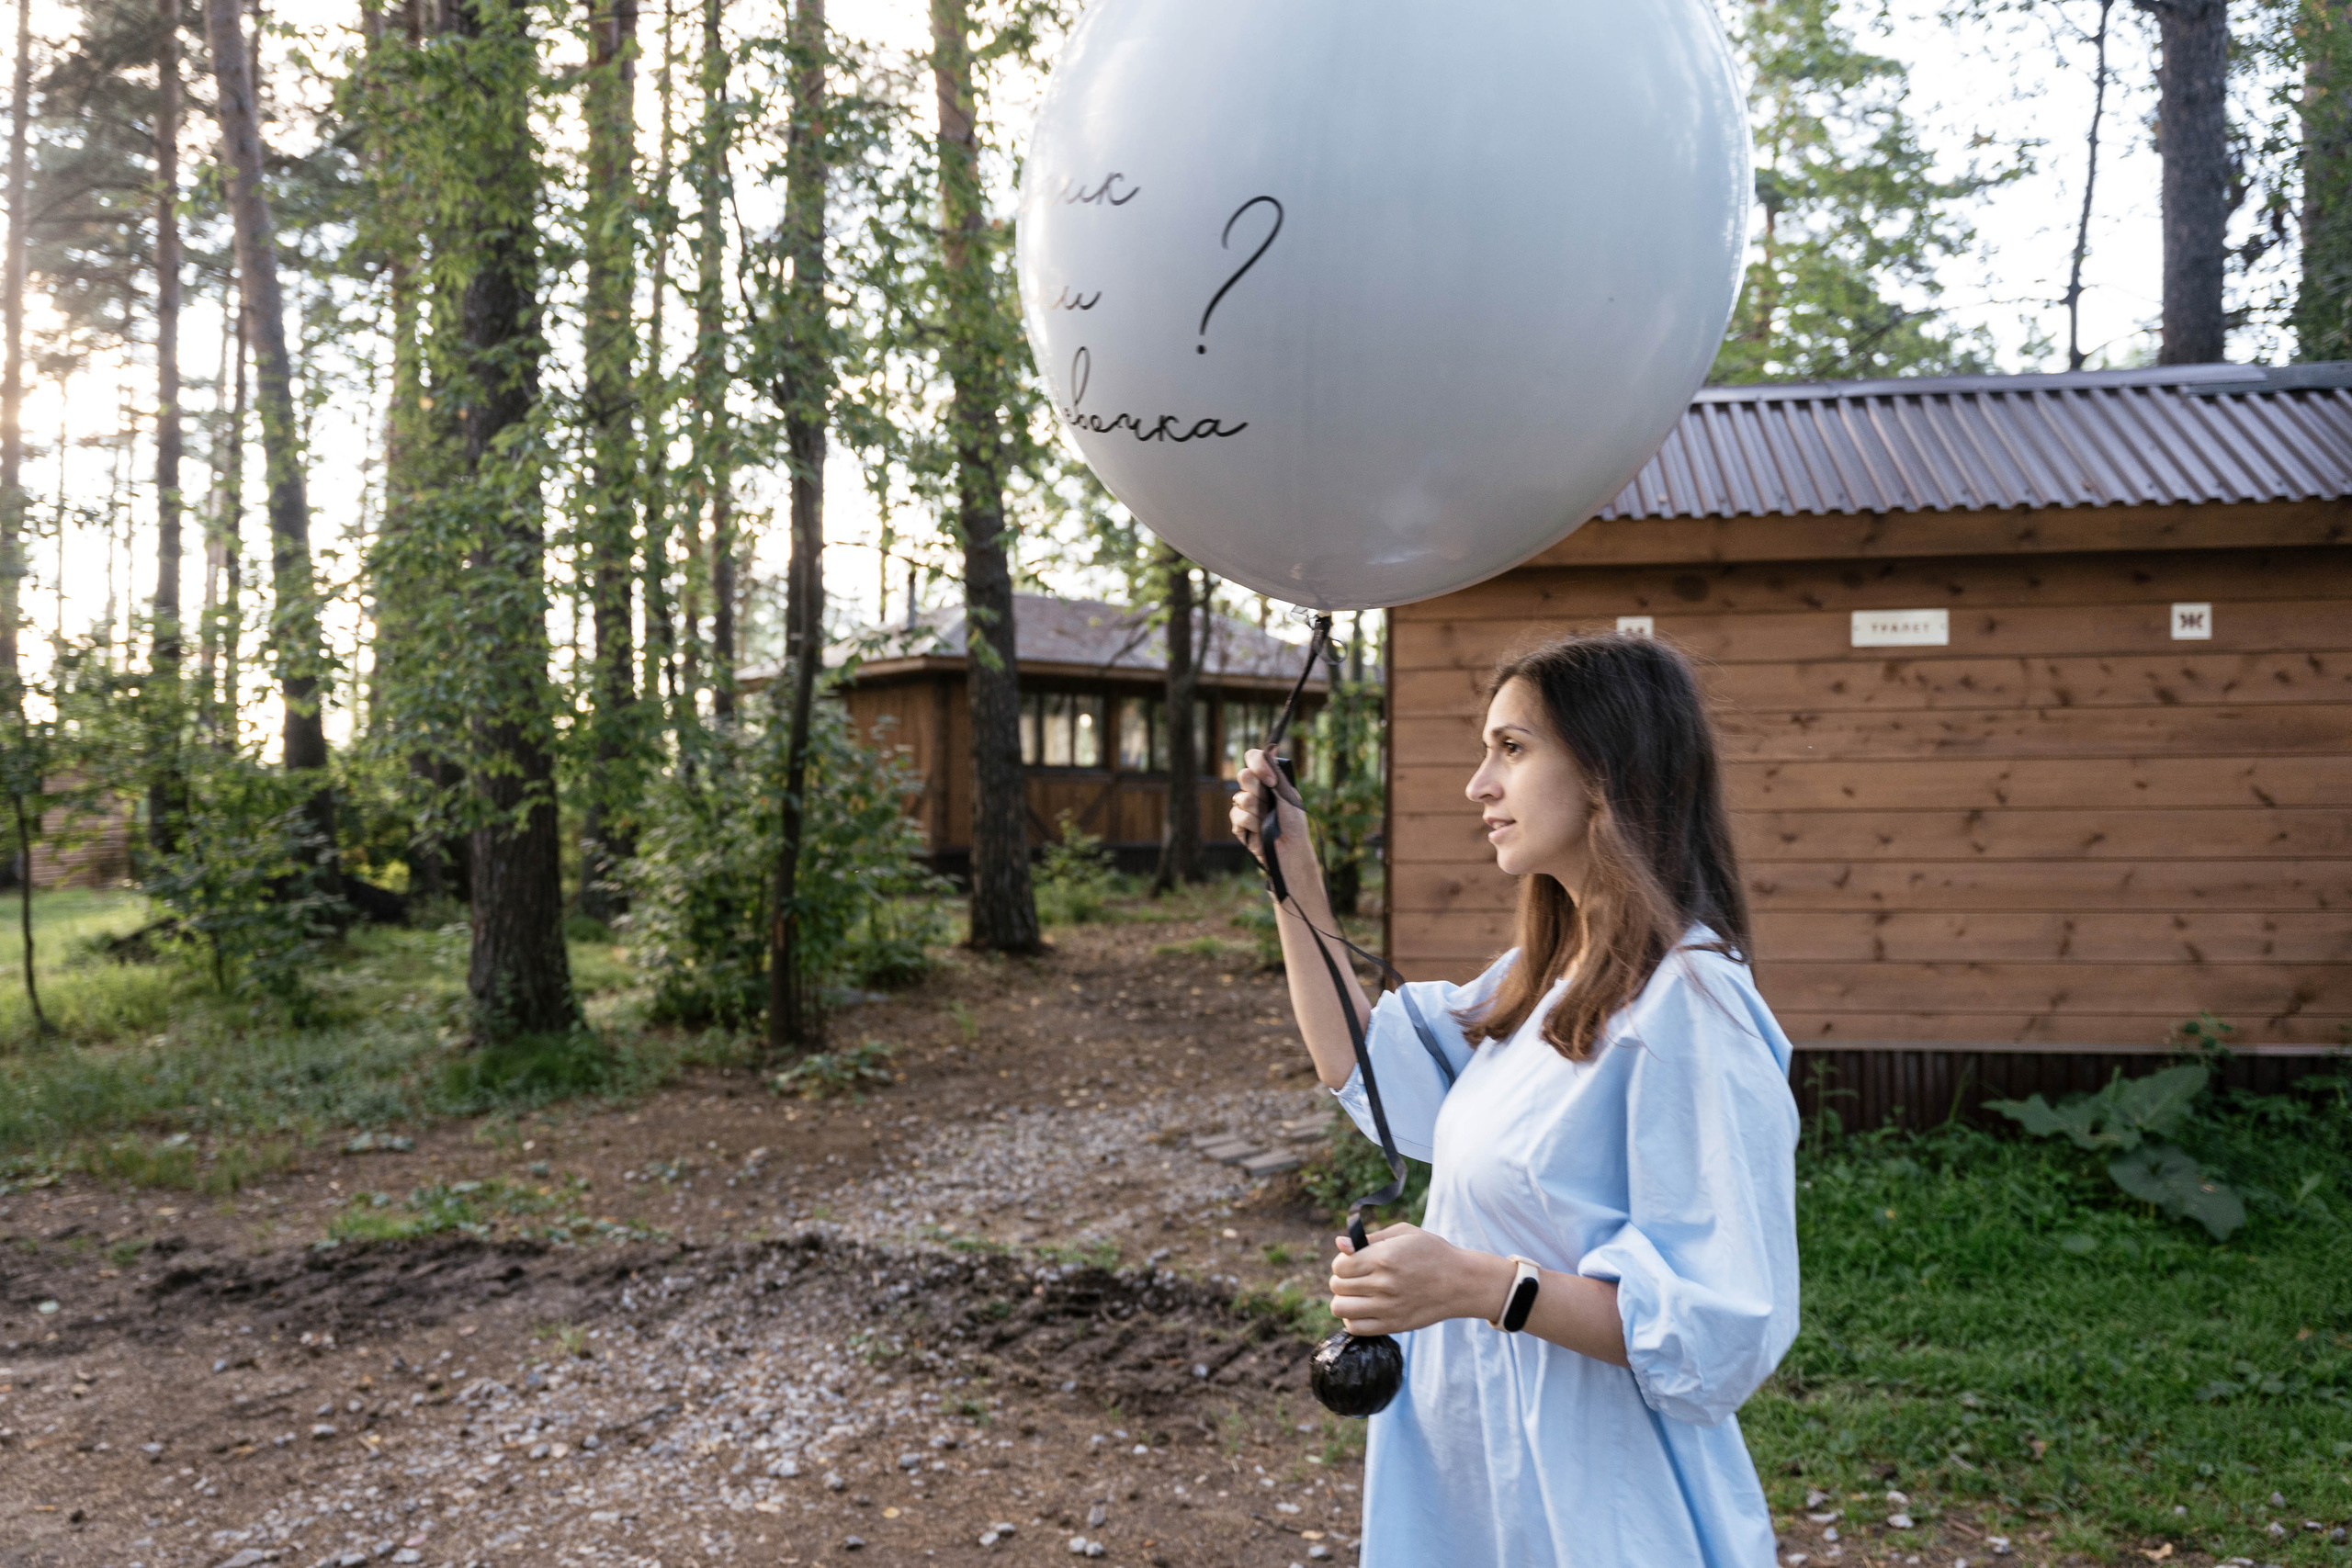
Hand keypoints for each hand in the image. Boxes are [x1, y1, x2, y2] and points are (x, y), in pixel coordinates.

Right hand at [1228, 747, 1316, 885]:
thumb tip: (1272, 749)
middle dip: (1259, 791)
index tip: (1271, 781)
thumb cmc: (1294, 823)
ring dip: (1258, 811)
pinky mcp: (1238, 824)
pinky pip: (1237, 815)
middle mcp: (1254, 790)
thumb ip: (1276, 774)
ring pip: (1241, 798)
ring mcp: (1244, 807)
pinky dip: (1252, 824)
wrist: (1291, 849)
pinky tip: (1260, 831)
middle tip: (1271, 805)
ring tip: (1268, 821)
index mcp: (1267, 780)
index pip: (1253, 758)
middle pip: (1243, 775)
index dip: (1259, 765)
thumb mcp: (1289, 795)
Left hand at [1328, 1222, 1503, 1335]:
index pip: (1340, 1265)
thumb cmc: (1432, 1252)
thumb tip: (1340, 1243)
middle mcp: (1384, 1283)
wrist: (1460, 1282)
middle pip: (1337, 1286)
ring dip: (1343, 1300)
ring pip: (1340, 1308)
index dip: (1342, 1261)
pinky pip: (1355, 1328)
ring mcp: (1388, 1307)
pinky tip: (1364, 1308)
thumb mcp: (1404, 1233)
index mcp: (1384, 1257)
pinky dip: (1352, 1319)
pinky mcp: (1393, 1325)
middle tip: (1356, 1277)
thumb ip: (1369, 1238)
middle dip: (1341, 1279)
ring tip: (1356, 1294)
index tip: (1353, 1261)